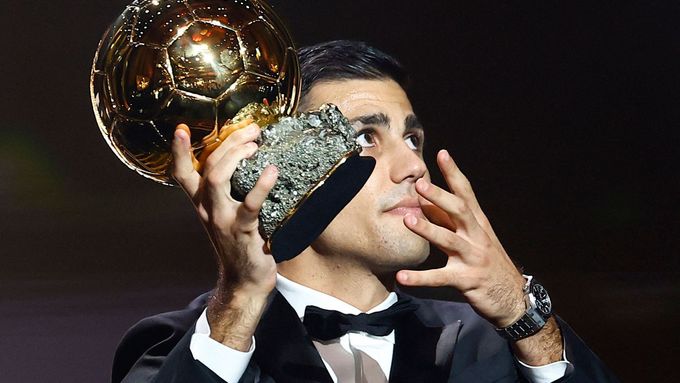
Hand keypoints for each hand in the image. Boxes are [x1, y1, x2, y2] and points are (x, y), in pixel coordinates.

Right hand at [172, 121, 277, 349]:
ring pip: (218, 179)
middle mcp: (207, 209)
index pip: (182, 173)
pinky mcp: (242, 231)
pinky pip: (250, 204)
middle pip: (208, 167)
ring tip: (255, 145)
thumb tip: (249, 158)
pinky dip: (261, 185)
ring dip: (236, 156)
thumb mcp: (227, 214)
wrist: (244, 281)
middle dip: (228, 142)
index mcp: (201, 203)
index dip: (179, 151)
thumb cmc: (241, 242)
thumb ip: (230, 191)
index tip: (180, 128)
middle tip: (251, 130)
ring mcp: (222, 220)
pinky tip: (272, 170)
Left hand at [396, 149, 525, 326]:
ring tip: (408, 219)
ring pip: (449, 240)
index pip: (466, 193)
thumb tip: (426, 202)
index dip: (454, 173)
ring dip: (428, 229)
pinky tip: (402, 277)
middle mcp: (477, 237)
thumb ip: (451, 221)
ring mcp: (473, 258)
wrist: (513, 298)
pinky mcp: (467, 280)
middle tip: (420, 184)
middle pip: (460, 211)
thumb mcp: (474, 238)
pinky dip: (420, 278)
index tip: (442, 153)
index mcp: (478, 224)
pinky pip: (440, 278)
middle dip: (440, 196)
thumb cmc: (488, 264)